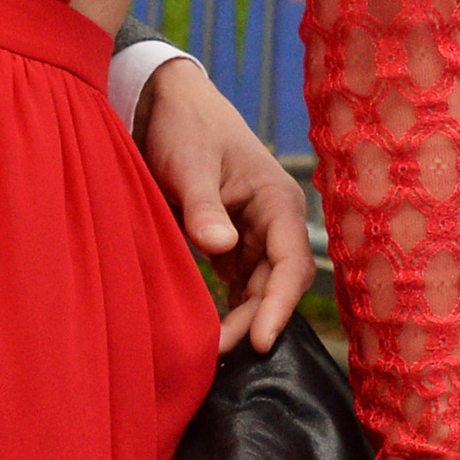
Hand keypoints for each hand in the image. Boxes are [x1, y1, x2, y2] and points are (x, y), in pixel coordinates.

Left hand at [133, 58, 314, 352]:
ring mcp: (254, 235)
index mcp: (278, 201)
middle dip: (253, 322)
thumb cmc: (185, 127)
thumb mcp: (189, 164)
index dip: (279, 306)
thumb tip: (220, 248)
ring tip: (208, 353)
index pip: (291, 265)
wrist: (168, 105)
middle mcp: (274, 223)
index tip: (260, 341)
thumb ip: (203, 207)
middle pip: (275, 286)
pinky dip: (226, 309)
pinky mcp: (232, 244)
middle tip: (215, 354)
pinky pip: (237, 285)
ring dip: (238, 321)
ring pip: (257, 291)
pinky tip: (208, 335)